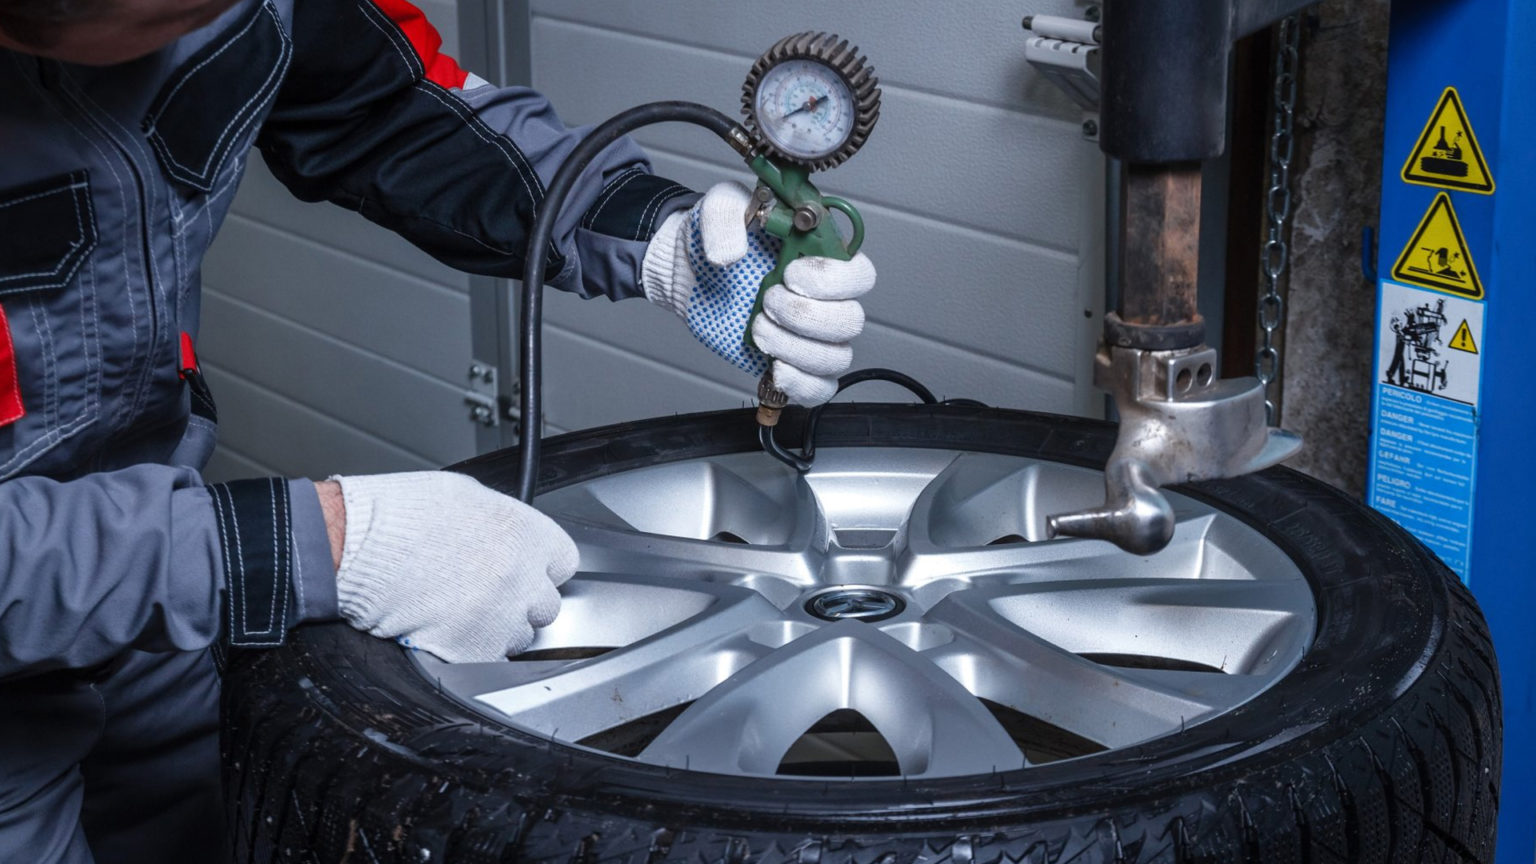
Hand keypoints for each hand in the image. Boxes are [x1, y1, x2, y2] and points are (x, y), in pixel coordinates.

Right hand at [318, 472, 577, 662]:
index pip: (564, 562)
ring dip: (497, 629)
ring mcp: (501, 617)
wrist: (354, 547)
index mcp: (525, 533)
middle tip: (486, 593)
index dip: (541, 569)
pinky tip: (446, 628)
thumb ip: (503, 523)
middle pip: (545, 605)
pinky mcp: (474, 650)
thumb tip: (513, 538)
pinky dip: (471, 650)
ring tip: (458, 609)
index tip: (528, 572)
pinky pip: (489, 659)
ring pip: (519, 637)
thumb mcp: (465, 497)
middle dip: (520, 602)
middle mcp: (521, 576)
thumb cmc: (398, 516)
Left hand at [641, 181, 876, 404]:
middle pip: (850, 321)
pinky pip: (819, 387)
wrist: (691, 272)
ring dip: (795, 348)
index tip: (790, 272)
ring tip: (758, 328)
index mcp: (822, 258)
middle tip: (767, 300)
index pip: (860, 275)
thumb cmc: (717, 238)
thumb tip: (729, 255)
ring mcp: (810, 335)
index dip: (832, 280)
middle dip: (804, 315)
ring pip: (836, 357)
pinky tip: (774, 367)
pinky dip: (800, 383)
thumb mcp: (718, 210)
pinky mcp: (791, 362)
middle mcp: (826, 299)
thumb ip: (724, 220)